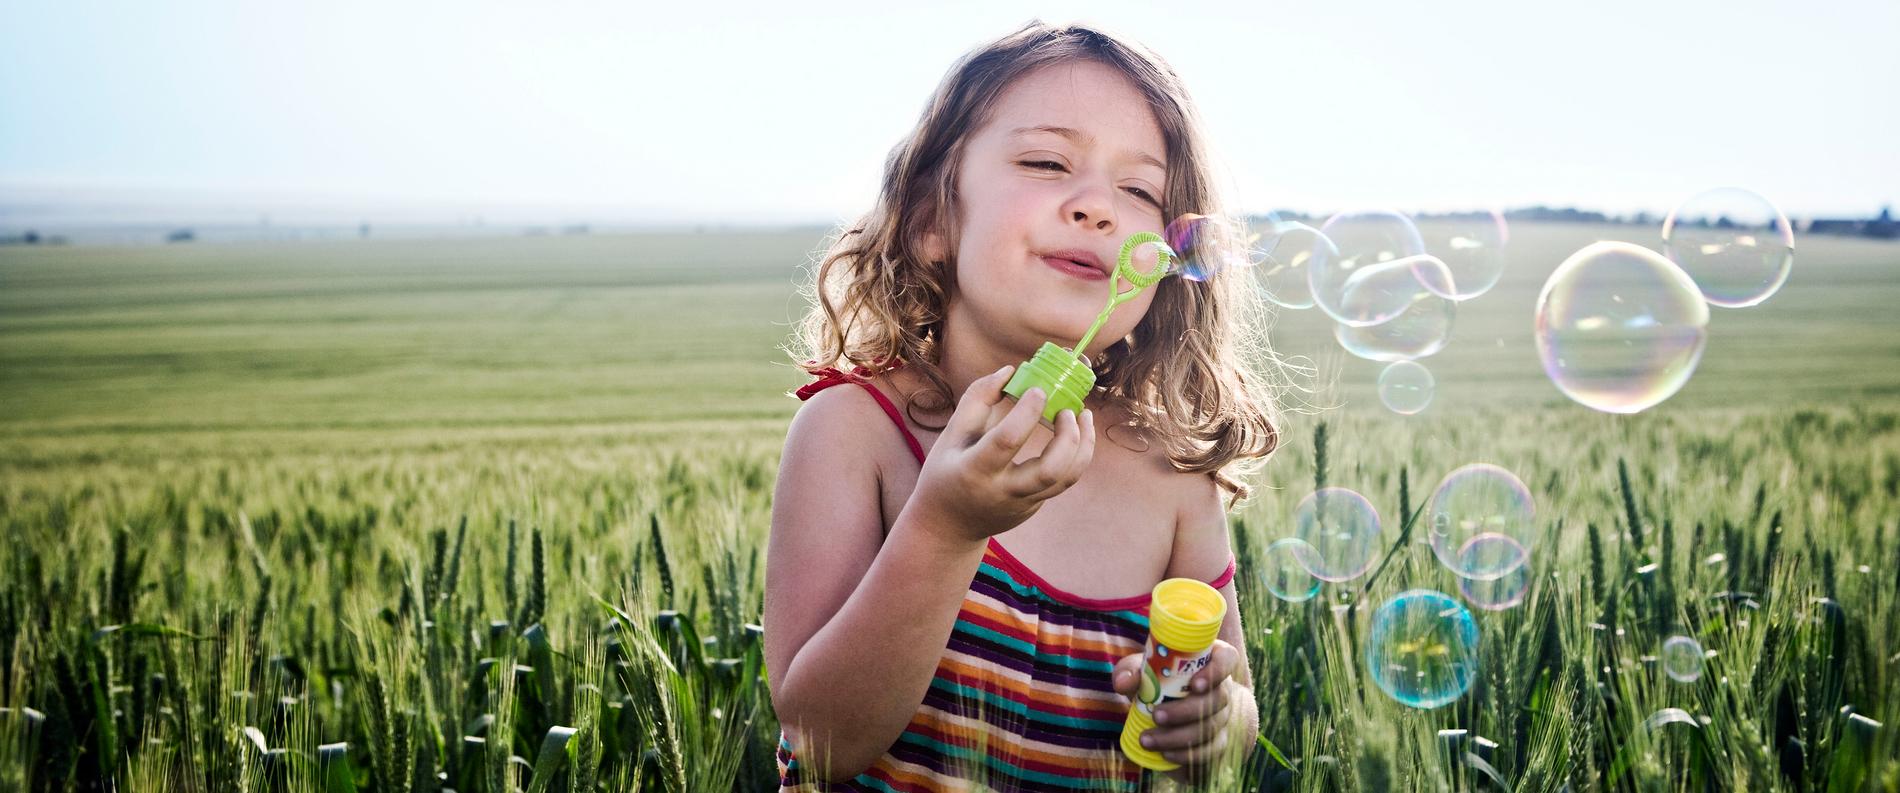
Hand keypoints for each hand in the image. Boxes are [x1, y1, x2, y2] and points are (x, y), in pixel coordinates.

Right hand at [906, 364, 1095, 545]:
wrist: (949, 525)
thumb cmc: (947, 471)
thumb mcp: (951, 434)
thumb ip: (978, 399)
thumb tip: (1010, 371)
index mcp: (974, 470)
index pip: (1006, 441)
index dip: (1026, 413)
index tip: (1039, 389)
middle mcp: (1002, 491)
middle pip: (1049, 471)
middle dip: (1068, 437)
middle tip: (1069, 410)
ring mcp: (1022, 503)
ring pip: (1065, 479)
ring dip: (1083, 446)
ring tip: (1084, 416)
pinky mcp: (1035, 506)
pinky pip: (1064, 481)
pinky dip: (1077, 455)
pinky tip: (1077, 432)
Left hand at [1111, 640, 1246, 770]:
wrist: (1162, 708)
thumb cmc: (1155, 681)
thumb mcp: (1141, 671)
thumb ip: (1131, 671)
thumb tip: (1124, 682)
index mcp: (1209, 661)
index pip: (1227, 658)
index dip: (1217, 670)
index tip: (1195, 684)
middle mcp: (1221, 688)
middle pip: (1217, 699)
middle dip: (1185, 710)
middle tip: (1157, 716)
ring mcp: (1222, 716)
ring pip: (1210, 727)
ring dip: (1178, 736)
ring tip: (1147, 739)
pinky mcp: (1217, 741)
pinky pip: (1210, 750)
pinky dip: (1187, 754)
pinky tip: (1165, 754)